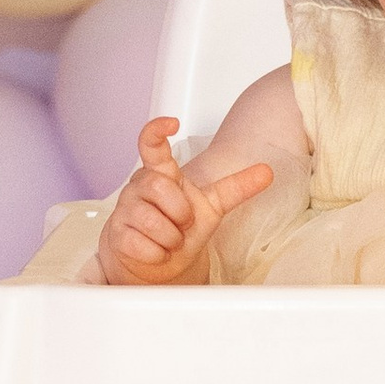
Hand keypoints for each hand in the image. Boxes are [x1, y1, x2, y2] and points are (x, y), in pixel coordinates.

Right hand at [99, 118, 276, 285]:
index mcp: (162, 173)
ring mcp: (125, 209)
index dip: (157, 130)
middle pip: (161, 189)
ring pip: (153, 222)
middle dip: (180, 213)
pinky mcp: (117, 235)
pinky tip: (155, 251)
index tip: (171, 122)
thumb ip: (237, 187)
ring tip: (169, 239)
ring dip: (170, 238)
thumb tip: (268, 171)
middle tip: (182, 223)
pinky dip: (157, 254)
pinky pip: (143, 245)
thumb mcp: (213, 205)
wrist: (156, 261)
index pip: (152, 144)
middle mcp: (140, 185)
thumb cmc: (180, 226)